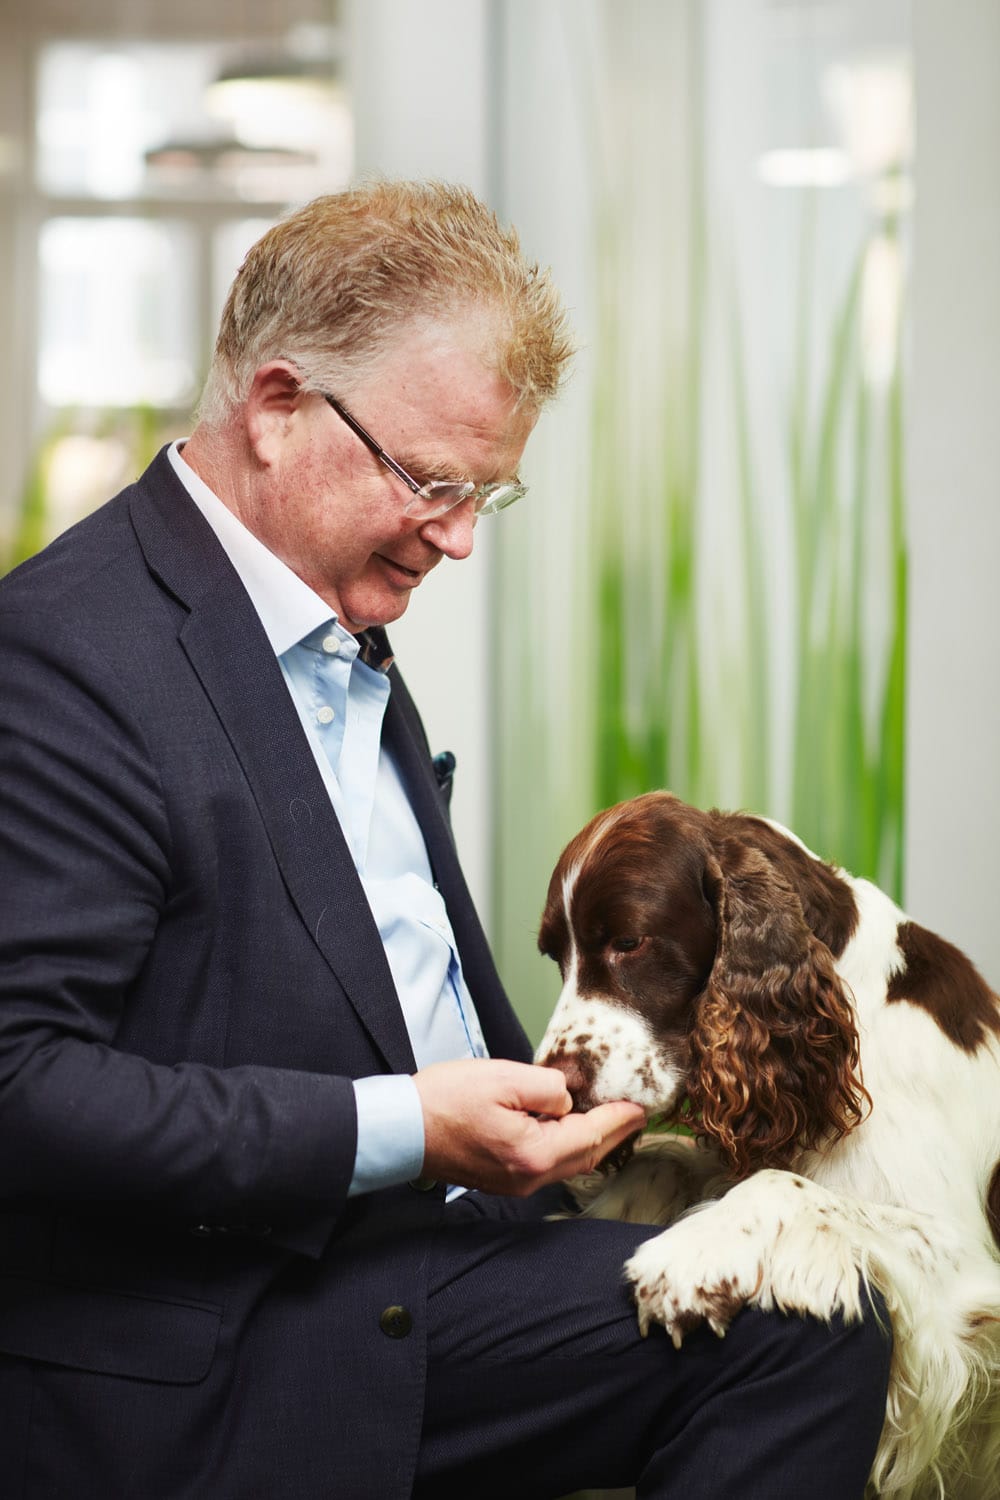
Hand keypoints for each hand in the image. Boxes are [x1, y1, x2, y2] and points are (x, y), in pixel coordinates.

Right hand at [412, 1057, 646, 1195]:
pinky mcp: (502, 1178)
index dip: (619, 1119)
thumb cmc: (446, 1099)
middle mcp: (529, 1177)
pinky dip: (567, 1147)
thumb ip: (547, 1087)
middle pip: (585, 1156)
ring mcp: (514, 1182)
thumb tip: (566, 1100)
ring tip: (610, 1119)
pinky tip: (571, 1128)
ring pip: (568, 1163)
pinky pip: (548, 1164)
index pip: (591, 1136)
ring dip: (591, 1141)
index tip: (641, 1108)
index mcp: (534, 1153)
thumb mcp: (503, 1077)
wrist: (402, 1128)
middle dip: (613, 1134)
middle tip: (636, 1115)